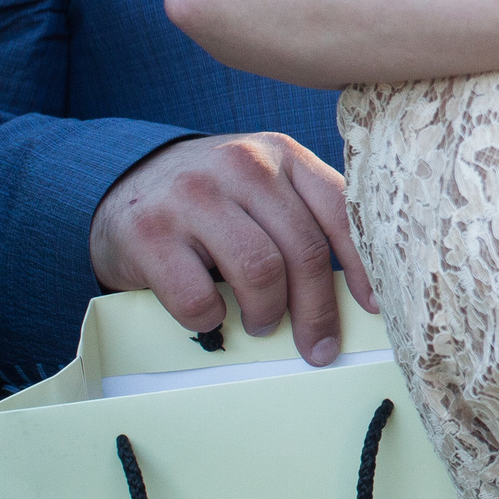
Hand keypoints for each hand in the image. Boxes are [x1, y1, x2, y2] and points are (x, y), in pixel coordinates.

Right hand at [90, 132, 376, 366]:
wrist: (125, 185)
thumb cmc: (213, 199)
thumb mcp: (263, 186)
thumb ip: (304, 215)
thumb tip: (357, 290)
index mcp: (281, 153)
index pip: (340, 211)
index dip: (362, 265)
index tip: (373, 307)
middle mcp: (241, 165)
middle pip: (303, 249)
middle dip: (317, 309)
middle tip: (317, 345)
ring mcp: (192, 195)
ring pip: (260, 271)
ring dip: (268, 312)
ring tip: (262, 323)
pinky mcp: (149, 233)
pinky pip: (199, 295)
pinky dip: (211, 319)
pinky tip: (211, 316)